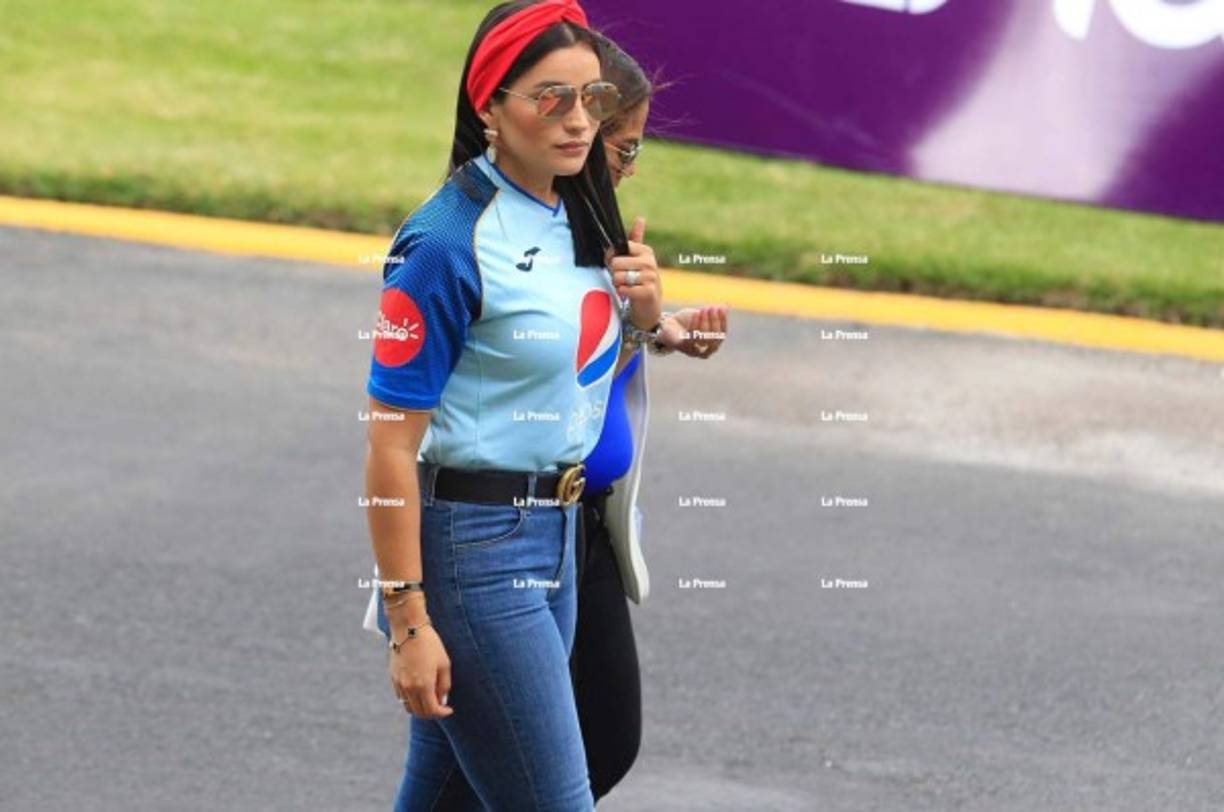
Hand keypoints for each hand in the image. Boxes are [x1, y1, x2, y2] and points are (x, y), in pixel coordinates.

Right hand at [387, 605, 452, 719]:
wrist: (408, 629)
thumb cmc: (430, 644)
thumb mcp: (444, 664)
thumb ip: (444, 685)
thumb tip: (442, 700)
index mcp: (423, 685)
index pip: (432, 710)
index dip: (442, 713)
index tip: (449, 710)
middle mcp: (409, 688)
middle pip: (419, 712)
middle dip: (432, 713)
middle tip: (441, 707)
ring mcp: (399, 684)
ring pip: (409, 707)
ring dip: (420, 709)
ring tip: (430, 701)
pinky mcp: (393, 678)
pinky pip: (401, 697)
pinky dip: (411, 700)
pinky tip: (419, 692)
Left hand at [607, 217, 661, 330]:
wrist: (650, 306)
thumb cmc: (639, 279)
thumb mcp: (637, 259)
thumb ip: (634, 240)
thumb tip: (640, 218)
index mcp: (645, 251)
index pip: (619, 248)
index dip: (611, 258)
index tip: (617, 265)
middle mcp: (650, 262)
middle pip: (616, 263)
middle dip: (614, 273)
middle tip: (622, 278)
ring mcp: (650, 277)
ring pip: (618, 277)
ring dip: (618, 284)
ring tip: (626, 286)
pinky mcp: (648, 292)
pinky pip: (623, 289)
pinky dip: (622, 293)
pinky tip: (629, 294)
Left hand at [661, 305, 727, 358]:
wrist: (666, 325)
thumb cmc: (686, 321)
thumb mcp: (701, 316)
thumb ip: (713, 314)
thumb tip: (726, 306)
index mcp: (711, 344)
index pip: (722, 335)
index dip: (723, 322)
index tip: (721, 308)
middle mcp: (704, 351)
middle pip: (714, 340)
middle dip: (714, 323)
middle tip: (711, 308)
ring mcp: (693, 351)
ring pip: (703, 339)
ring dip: (704, 323)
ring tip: (703, 309)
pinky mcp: (682, 347)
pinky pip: (691, 338)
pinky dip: (694, 325)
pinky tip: (695, 313)